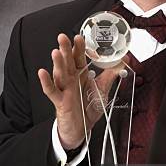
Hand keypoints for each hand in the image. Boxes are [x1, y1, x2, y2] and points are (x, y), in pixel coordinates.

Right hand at [38, 33, 120, 148]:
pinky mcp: (60, 101)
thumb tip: (123, 60)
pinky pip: (52, 91)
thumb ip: (111, 74)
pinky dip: (46, 82)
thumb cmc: (89, 107)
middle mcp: (71, 79)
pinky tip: (43, 73)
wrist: (83, 128)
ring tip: (56, 52)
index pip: (79, 58)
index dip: (79, 47)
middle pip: (67, 62)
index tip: (80, 37)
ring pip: (60, 74)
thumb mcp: (103, 89)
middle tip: (63, 37)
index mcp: (80, 74)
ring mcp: (65, 89)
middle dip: (65, 49)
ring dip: (57, 63)